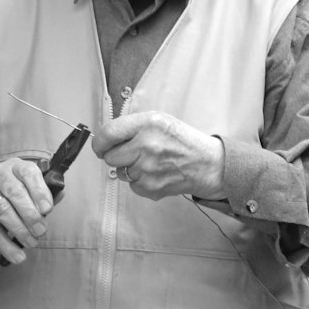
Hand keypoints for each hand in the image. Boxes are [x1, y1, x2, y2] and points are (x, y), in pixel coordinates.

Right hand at [0, 157, 55, 262]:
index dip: (39, 191)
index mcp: (15, 167)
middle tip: (41, 230)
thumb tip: (61, 193)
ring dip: (19, 229)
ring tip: (32, 242)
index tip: (47, 209)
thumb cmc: (13, 196)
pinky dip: (5, 245)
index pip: (28, 173)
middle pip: (14, 192)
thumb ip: (45, 193)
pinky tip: (18, 256)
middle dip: (30, 214)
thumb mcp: (29, 189)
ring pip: (2, 210)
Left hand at [92, 109, 224, 200]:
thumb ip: (132, 127)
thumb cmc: (182, 141)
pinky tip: (157, 174)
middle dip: (116, 157)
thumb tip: (105, 139)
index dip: (99, 142)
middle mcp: (147, 145)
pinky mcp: (151, 187)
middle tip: (131, 154)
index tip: (100, 147)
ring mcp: (149, 168)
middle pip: (110, 157)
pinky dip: (141, 182)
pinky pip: (132, 186)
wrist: (208, 164)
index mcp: (148, 124)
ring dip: (130, 169)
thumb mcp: (159, 121)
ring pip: (120, 172)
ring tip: (150, 163)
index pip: (108, 133)